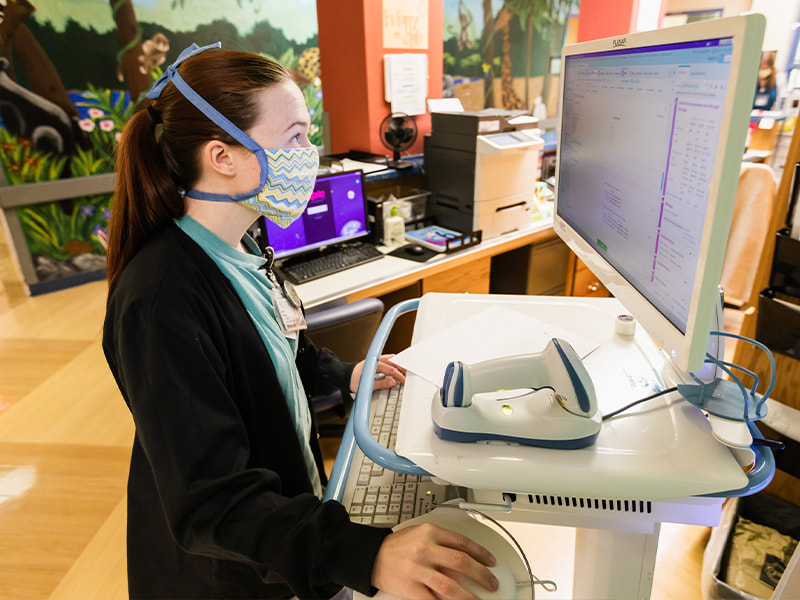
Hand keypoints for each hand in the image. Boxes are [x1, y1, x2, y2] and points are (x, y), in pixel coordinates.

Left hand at [350, 354, 405, 393]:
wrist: (345, 376)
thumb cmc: (353, 381)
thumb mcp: (367, 385)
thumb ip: (381, 384)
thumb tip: (393, 382)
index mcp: (374, 365)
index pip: (391, 369)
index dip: (399, 375)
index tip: (404, 381)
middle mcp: (375, 360)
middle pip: (393, 361)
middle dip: (403, 367)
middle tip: (410, 374)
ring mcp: (376, 359)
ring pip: (391, 358)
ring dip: (399, 363)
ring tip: (406, 370)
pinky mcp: (375, 360)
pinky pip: (388, 358)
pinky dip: (395, 361)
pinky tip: (397, 366)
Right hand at [371, 523, 497, 599]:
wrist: (372, 557)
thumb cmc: (398, 546)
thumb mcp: (420, 534)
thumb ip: (442, 544)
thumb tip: (466, 560)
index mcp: (429, 532)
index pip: (463, 542)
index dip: (481, 553)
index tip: (490, 561)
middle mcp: (425, 549)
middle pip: (461, 562)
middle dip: (482, 575)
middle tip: (491, 583)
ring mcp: (417, 570)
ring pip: (451, 586)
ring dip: (469, 597)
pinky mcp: (410, 588)